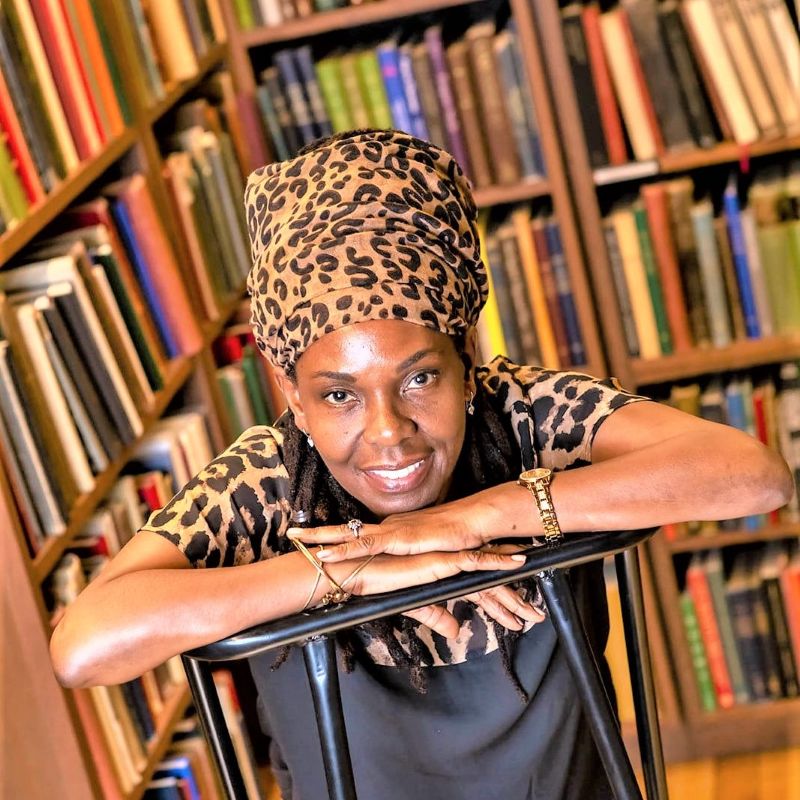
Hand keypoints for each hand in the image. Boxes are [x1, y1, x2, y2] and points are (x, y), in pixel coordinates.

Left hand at [287, 496, 496, 562]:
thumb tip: (405, 570)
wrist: (474, 523)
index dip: (334, 537)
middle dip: (317, 531)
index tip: (312, 540)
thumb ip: (415, 561)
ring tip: (296, 538)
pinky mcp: (397, 538)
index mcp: (392, 531)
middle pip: (345, 530)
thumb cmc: (456, 538)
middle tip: (292, 533)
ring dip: (321, 536)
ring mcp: (390, 530)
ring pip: (348, 534)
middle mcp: (386, 527)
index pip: (357, 534)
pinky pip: (364, 544)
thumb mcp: (429, 553)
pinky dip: (342, 548)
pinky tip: (324, 553)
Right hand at [337, 545, 528, 639]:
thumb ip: (438, 616)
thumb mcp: (417, 606)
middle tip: (536, 616)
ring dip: (513, 595)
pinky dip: (498, 563)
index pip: (479, 588)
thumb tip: (455, 631)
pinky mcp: (445, 560)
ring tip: (535, 612)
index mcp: (445, 574)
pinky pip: (478, 562)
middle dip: (514, 602)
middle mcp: (452, 565)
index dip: (499, 600)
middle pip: (490, 584)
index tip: (517, 611)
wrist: (363, 574)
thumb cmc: (382, 586)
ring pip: (490, 576)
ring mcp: (450, 560)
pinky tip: (517, 566)